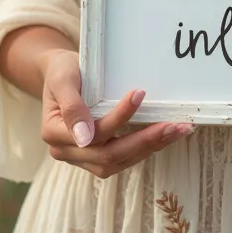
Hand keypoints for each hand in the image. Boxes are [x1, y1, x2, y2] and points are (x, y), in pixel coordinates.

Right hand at [39, 49, 193, 177]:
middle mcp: (68, 151)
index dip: (119, 117)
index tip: (140, 94)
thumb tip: (84, 137)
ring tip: (176, 131)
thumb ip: (71, 106)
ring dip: (150, 147)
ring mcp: (83, 157)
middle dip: (144, 140)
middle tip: (174, 125)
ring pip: (119, 161)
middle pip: (109, 154)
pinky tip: (164, 136)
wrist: (60, 73)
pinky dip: (145, 148)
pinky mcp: (97, 155)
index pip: (93, 133)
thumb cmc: (62, 71)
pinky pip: (123, 158)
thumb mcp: (62, 79)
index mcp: (55, 133)